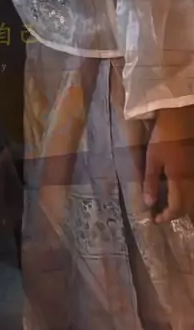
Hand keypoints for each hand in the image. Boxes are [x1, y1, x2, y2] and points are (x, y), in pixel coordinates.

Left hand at [143, 106, 193, 222]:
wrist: (181, 117)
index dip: (167, 217)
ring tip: (170, 205)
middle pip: (188, 206)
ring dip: (184, 206)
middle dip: (176, 214)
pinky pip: (193, 186)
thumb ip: (151, 182)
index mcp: (180, 180)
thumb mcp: (153, 159)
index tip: (156, 219)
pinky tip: (179, 189)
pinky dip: (187, 194)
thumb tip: (149, 203)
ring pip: (193, 198)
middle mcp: (192, 180)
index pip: (177, 208)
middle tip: (163, 214)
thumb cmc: (164, 137)